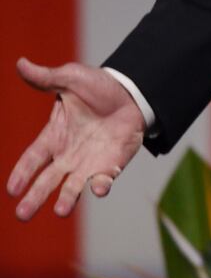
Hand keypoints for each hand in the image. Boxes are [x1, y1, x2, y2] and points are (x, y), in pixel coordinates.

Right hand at [7, 57, 144, 220]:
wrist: (132, 92)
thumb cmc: (98, 87)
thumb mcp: (70, 78)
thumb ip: (46, 77)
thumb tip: (20, 63)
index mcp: (55, 135)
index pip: (33, 157)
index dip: (22, 172)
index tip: (12, 189)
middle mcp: (68, 155)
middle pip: (47, 180)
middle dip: (35, 197)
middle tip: (22, 214)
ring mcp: (89, 163)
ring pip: (73, 187)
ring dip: (67, 199)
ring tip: (60, 210)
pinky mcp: (110, 165)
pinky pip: (103, 180)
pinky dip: (101, 186)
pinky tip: (98, 189)